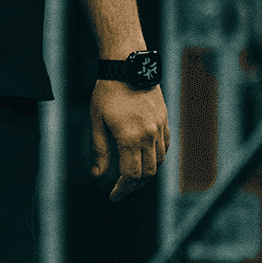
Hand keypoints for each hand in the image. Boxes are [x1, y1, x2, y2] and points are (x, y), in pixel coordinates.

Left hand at [91, 76, 169, 203]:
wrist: (129, 67)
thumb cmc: (107, 93)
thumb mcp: (96, 122)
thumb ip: (99, 151)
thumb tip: (97, 175)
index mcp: (130, 138)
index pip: (131, 176)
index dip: (122, 190)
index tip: (113, 196)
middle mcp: (149, 136)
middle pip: (147, 174)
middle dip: (133, 186)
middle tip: (120, 189)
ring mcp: (160, 128)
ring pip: (159, 162)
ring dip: (146, 174)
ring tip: (131, 176)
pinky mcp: (165, 121)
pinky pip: (165, 147)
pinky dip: (156, 158)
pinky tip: (144, 159)